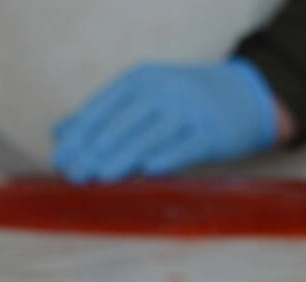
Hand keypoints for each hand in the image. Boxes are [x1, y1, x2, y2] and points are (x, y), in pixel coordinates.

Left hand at [53, 59, 284, 183]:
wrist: (246, 96)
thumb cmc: (185, 103)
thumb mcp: (145, 97)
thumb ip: (104, 114)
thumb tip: (59, 132)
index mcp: (142, 79)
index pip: (102, 107)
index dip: (79, 134)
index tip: (60, 158)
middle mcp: (164, 90)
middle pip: (123, 124)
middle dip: (95, 151)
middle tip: (75, 174)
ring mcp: (190, 110)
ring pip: (149, 137)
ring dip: (123, 158)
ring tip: (99, 177)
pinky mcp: (212, 132)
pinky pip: (186, 147)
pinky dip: (167, 159)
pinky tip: (147, 172)